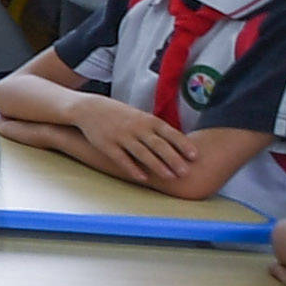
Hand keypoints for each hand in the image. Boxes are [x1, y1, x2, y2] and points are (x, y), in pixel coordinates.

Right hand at [69, 93, 195, 186]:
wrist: (89, 108)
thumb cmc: (121, 116)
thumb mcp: (141, 117)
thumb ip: (158, 130)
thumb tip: (180, 145)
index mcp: (147, 120)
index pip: (169, 132)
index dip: (183, 144)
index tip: (195, 156)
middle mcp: (136, 127)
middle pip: (158, 144)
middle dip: (173, 158)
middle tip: (186, 171)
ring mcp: (121, 136)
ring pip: (142, 152)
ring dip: (157, 165)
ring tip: (170, 177)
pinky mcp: (106, 145)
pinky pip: (121, 158)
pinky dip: (132, 168)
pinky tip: (142, 177)